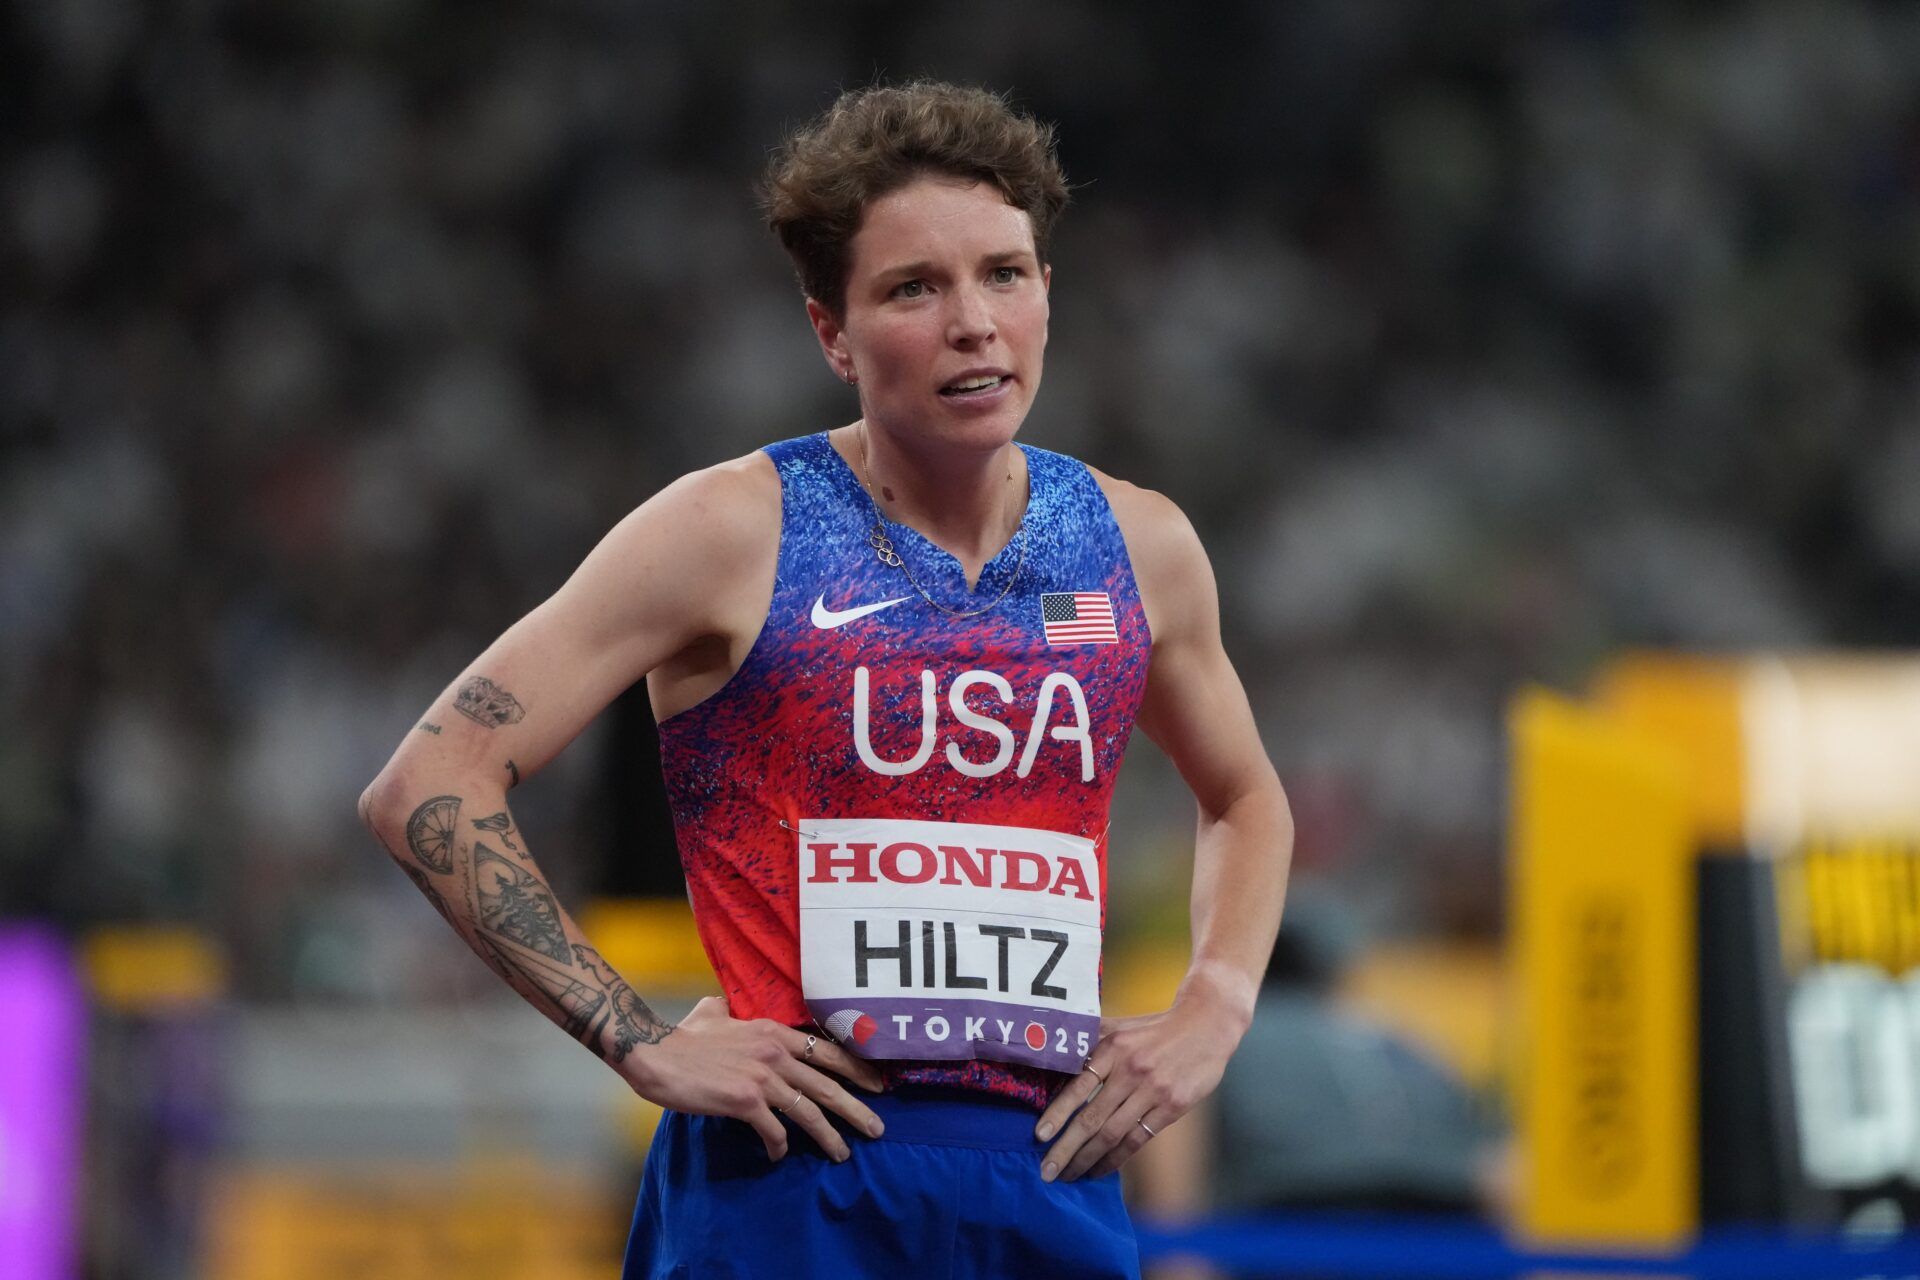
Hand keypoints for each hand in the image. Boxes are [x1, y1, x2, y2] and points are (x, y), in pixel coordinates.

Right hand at [625, 995, 887, 1162]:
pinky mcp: (745, 1101)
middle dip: (857, 1108)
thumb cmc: (681, 1035)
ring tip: (843, 1153)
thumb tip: (720, 1004)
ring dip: (829, 1136)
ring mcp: (762, 1078)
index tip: (877, 1084)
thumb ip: (724, 1009)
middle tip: (878, 1128)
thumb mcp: (711, 1012)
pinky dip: (779, 1146)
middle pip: (828, 1085)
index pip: (827, 1051)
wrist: (654, 1052)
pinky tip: (779, 1155)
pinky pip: (773, 1130)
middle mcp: (775, 1053)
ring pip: (808, 1111)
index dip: (856, 1069)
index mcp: (774, 1031)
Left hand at [1033, 994, 1240, 1181]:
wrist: (1206, 1024)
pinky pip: (1137, 1139)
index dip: (1058, 1113)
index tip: (1039, 1135)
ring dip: (1087, 1159)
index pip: (1078, 1086)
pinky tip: (1099, 1170)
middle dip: (1066, 1148)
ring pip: (1113, 1134)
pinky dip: (1116, 1159)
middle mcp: (1131, 1070)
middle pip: (1092, 1118)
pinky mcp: (1172, 1108)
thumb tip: (1050, 1049)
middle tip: (1046, 1171)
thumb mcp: (1120, 1026)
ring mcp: (1153, 1091)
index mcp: (1112, 1048)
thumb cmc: (1154, 1028)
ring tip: (1068, 1175)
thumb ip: (1088, 1038)